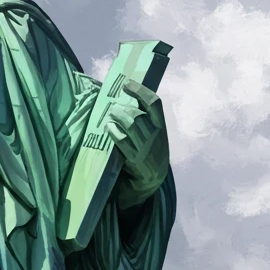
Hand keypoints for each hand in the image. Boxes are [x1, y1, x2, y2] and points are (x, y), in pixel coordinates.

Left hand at [104, 78, 169, 208]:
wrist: (148, 185)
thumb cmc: (144, 156)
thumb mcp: (149, 137)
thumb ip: (141, 121)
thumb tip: (120, 99)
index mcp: (161, 128)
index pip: (154, 104)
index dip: (140, 91)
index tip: (127, 84)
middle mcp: (157, 138)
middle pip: (139, 115)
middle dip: (123, 108)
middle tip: (112, 108)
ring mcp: (147, 150)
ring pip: (132, 125)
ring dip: (117, 117)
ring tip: (109, 117)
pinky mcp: (136, 162)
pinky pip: (124, 142)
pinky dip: (114, 132)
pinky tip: (108, 129)